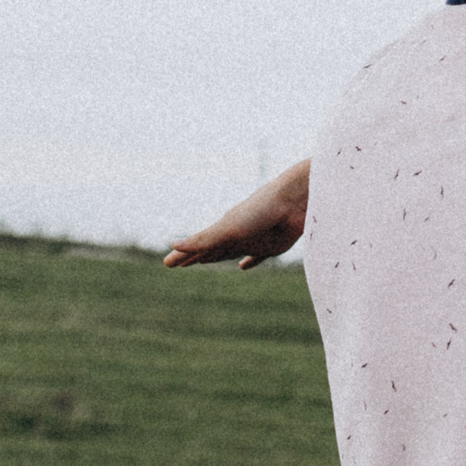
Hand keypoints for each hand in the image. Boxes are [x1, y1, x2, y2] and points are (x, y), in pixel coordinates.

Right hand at [162, 158, 309, 268]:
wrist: (298, 198)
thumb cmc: (261, 210)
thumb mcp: (229, 227)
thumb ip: (204, 239)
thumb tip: (172, 245)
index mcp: (224, 230)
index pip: (199, 247)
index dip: (183, 256)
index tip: (167, 263)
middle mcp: (237, 235)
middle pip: (212, 250)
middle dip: (195, 256)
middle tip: (179, 264)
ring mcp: (255, 240)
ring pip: (231, 252)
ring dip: (218, 257)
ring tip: (205, 260)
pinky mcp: (274, 246)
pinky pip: (258, 257)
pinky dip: (250, 263)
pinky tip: (243, 266)